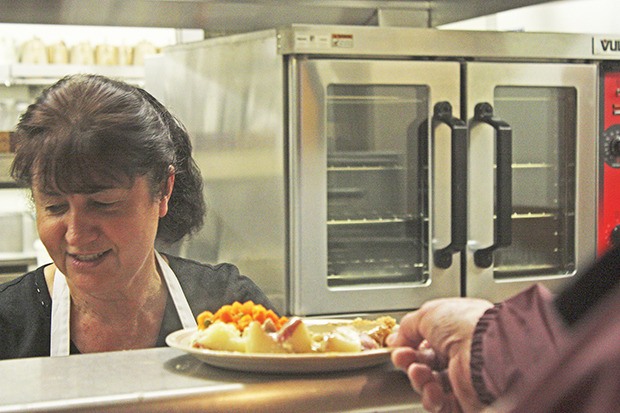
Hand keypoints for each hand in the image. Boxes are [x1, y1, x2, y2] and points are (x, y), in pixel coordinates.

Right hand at [388, 298, 493, 412]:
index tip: (396, 345)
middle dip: (409, 361)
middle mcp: (461, 353)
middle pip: (425, 363)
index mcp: (456, 330)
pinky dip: (431, 398)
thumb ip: (408, 326)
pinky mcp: (466, 401)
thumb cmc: (467, 326)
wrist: (489, 352)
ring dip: (418, 379)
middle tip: (403, 358)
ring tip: (419, 372)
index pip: (426, 341)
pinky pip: (440, 404)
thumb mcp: (428, 313)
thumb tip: (396, 338)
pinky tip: (432, 389)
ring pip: (429, 384)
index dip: (409, 344)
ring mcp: (464, 379)